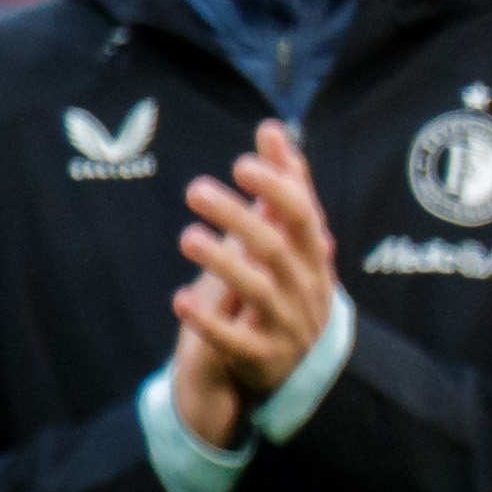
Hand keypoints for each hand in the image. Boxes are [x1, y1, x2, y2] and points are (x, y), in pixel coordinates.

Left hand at [163, 122, 339, 441]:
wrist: (306, 363)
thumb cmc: (292, 281)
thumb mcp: (293, 238)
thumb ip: (285, 184)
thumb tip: (272, 129)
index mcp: (312, 253)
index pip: (301, 215)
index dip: (275, 188)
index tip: (241, 164)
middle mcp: (304, 286)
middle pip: (274, 247)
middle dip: (237, 217)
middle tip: (195, 189)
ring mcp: (285, 324)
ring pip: (258, 291)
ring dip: (222, 262)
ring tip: (187, 237)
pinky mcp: (261, 358)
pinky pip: (234, 340)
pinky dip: (208, 320)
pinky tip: (179, 299)